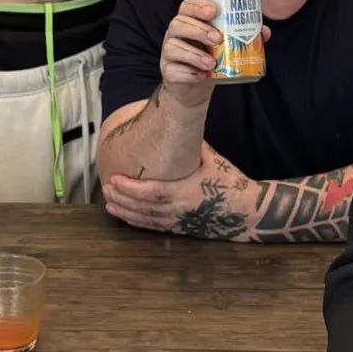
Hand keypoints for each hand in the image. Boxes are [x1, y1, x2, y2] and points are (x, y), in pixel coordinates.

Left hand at [103, 143, 255, 240]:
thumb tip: (176, 122)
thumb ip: (191, 146)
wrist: (246, 211)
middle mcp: (180, 209)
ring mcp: (179, 221)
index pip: (152, 191)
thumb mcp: (211, 159)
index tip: (114, 178)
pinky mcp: (180, 229)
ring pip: (146, 219)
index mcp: (187, 190)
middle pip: (144, 206)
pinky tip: (124, 216)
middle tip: (106, 187)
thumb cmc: (230, 182)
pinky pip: (153, 227)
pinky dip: (136, 222)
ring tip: (108, 201)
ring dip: (125, 211)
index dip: (131, 188)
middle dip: (122, 198)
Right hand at [158, 0, 271, 107]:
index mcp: (190, 22)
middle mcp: (176, 35)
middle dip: (199, 30)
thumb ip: (243, 37)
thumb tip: (264, 31)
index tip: (213, 10)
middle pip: (178, 23)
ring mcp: (169, 54)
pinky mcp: (168, 72)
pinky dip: (189, 73)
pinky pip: (173, 70)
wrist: (195, 90)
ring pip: (173, 46)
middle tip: (218, 39)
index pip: (187, 7)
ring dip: (194, 54)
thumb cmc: (211, 61)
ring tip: (211, 62)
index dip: (198, 6)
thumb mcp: (226, 48)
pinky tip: (202, 76)